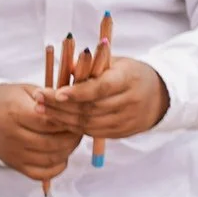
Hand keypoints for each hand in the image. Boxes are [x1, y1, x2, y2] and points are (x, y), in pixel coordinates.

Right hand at [0, 81, 86, 181]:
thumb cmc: (8, 101)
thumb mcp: (27, 91)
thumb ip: (50, 98)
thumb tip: (75, 104)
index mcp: (15, 113)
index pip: (49, 122)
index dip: (68, 121)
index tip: (77, 117)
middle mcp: (12, 136)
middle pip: (52, 143)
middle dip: (72, 137)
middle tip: (79, 130)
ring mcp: (13, 153)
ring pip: (50, 159)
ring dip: (67, 151)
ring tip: (71, 140)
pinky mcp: (15, 165)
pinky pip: (41, 174)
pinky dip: (56, 168)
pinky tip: (61, 156)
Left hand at [47, 54, 168, 141]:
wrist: (160, 97)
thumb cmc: (129, 74)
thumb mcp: (115, 63)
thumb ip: (91, 66)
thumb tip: (65, 68)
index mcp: (129, 80)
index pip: (100, 89)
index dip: (77, 92)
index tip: (55, 92)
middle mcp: (129, 102)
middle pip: (89, 108)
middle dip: (59, 105)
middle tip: (37, 99)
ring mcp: (126, 120)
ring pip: (88, 123)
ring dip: (61, 118)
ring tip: (40, 109)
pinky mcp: (121, 133)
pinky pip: (91, 132)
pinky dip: (71, 127)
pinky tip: (56, 119)